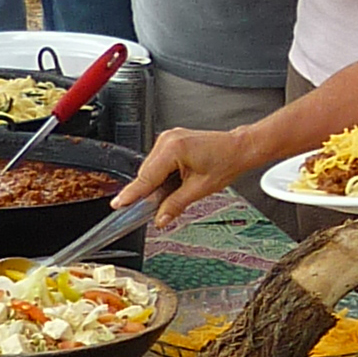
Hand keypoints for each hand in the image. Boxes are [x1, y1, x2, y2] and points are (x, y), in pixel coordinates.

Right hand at [111, 126, 256, 228]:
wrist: (238, 149)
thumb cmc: (225, 162)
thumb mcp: (199, 189)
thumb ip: (175, 205)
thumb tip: (160, 218)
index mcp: (174, 149)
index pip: (146, 177)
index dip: (132, 194)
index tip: (119, 205)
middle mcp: (168, 140)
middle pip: (146, 172)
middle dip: (145, 191)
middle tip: (147, 210)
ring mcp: (168, 138)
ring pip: (150, 167)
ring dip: (154, 183)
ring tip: (169, 193)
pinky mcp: (171, 141)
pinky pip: (157, 161)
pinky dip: (160, 174)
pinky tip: (170, 182)